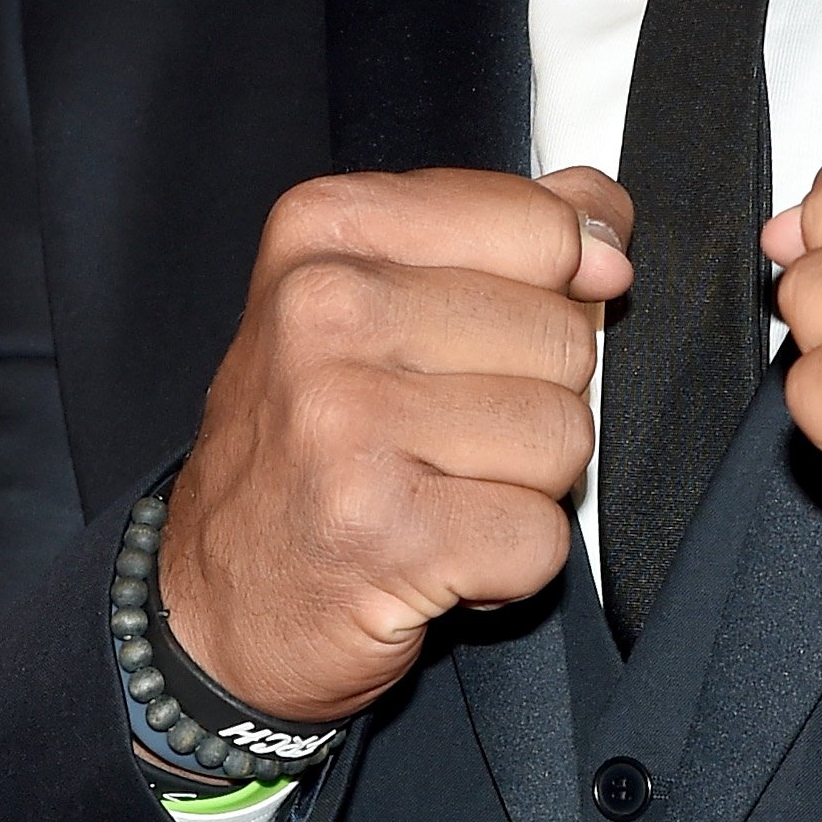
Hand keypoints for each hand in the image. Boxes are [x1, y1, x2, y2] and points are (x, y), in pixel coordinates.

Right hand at [159, 167, 631, 723]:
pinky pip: (542, 537)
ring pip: (564, 438)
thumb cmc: (308, 448)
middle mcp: (325, 313)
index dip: (556, 293)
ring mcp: (348, 422)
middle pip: (565, 340)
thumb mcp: (376, 301)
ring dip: (524, 489)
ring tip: (439, 494)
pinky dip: (509, 566)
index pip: (541, 226)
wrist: (216, 601)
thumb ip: (500, 235)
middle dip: (533, 404)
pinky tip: (436, 552)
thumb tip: (606, 220)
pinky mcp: (383, 530)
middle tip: (442, 439)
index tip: (499, 337)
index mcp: (326, 232)